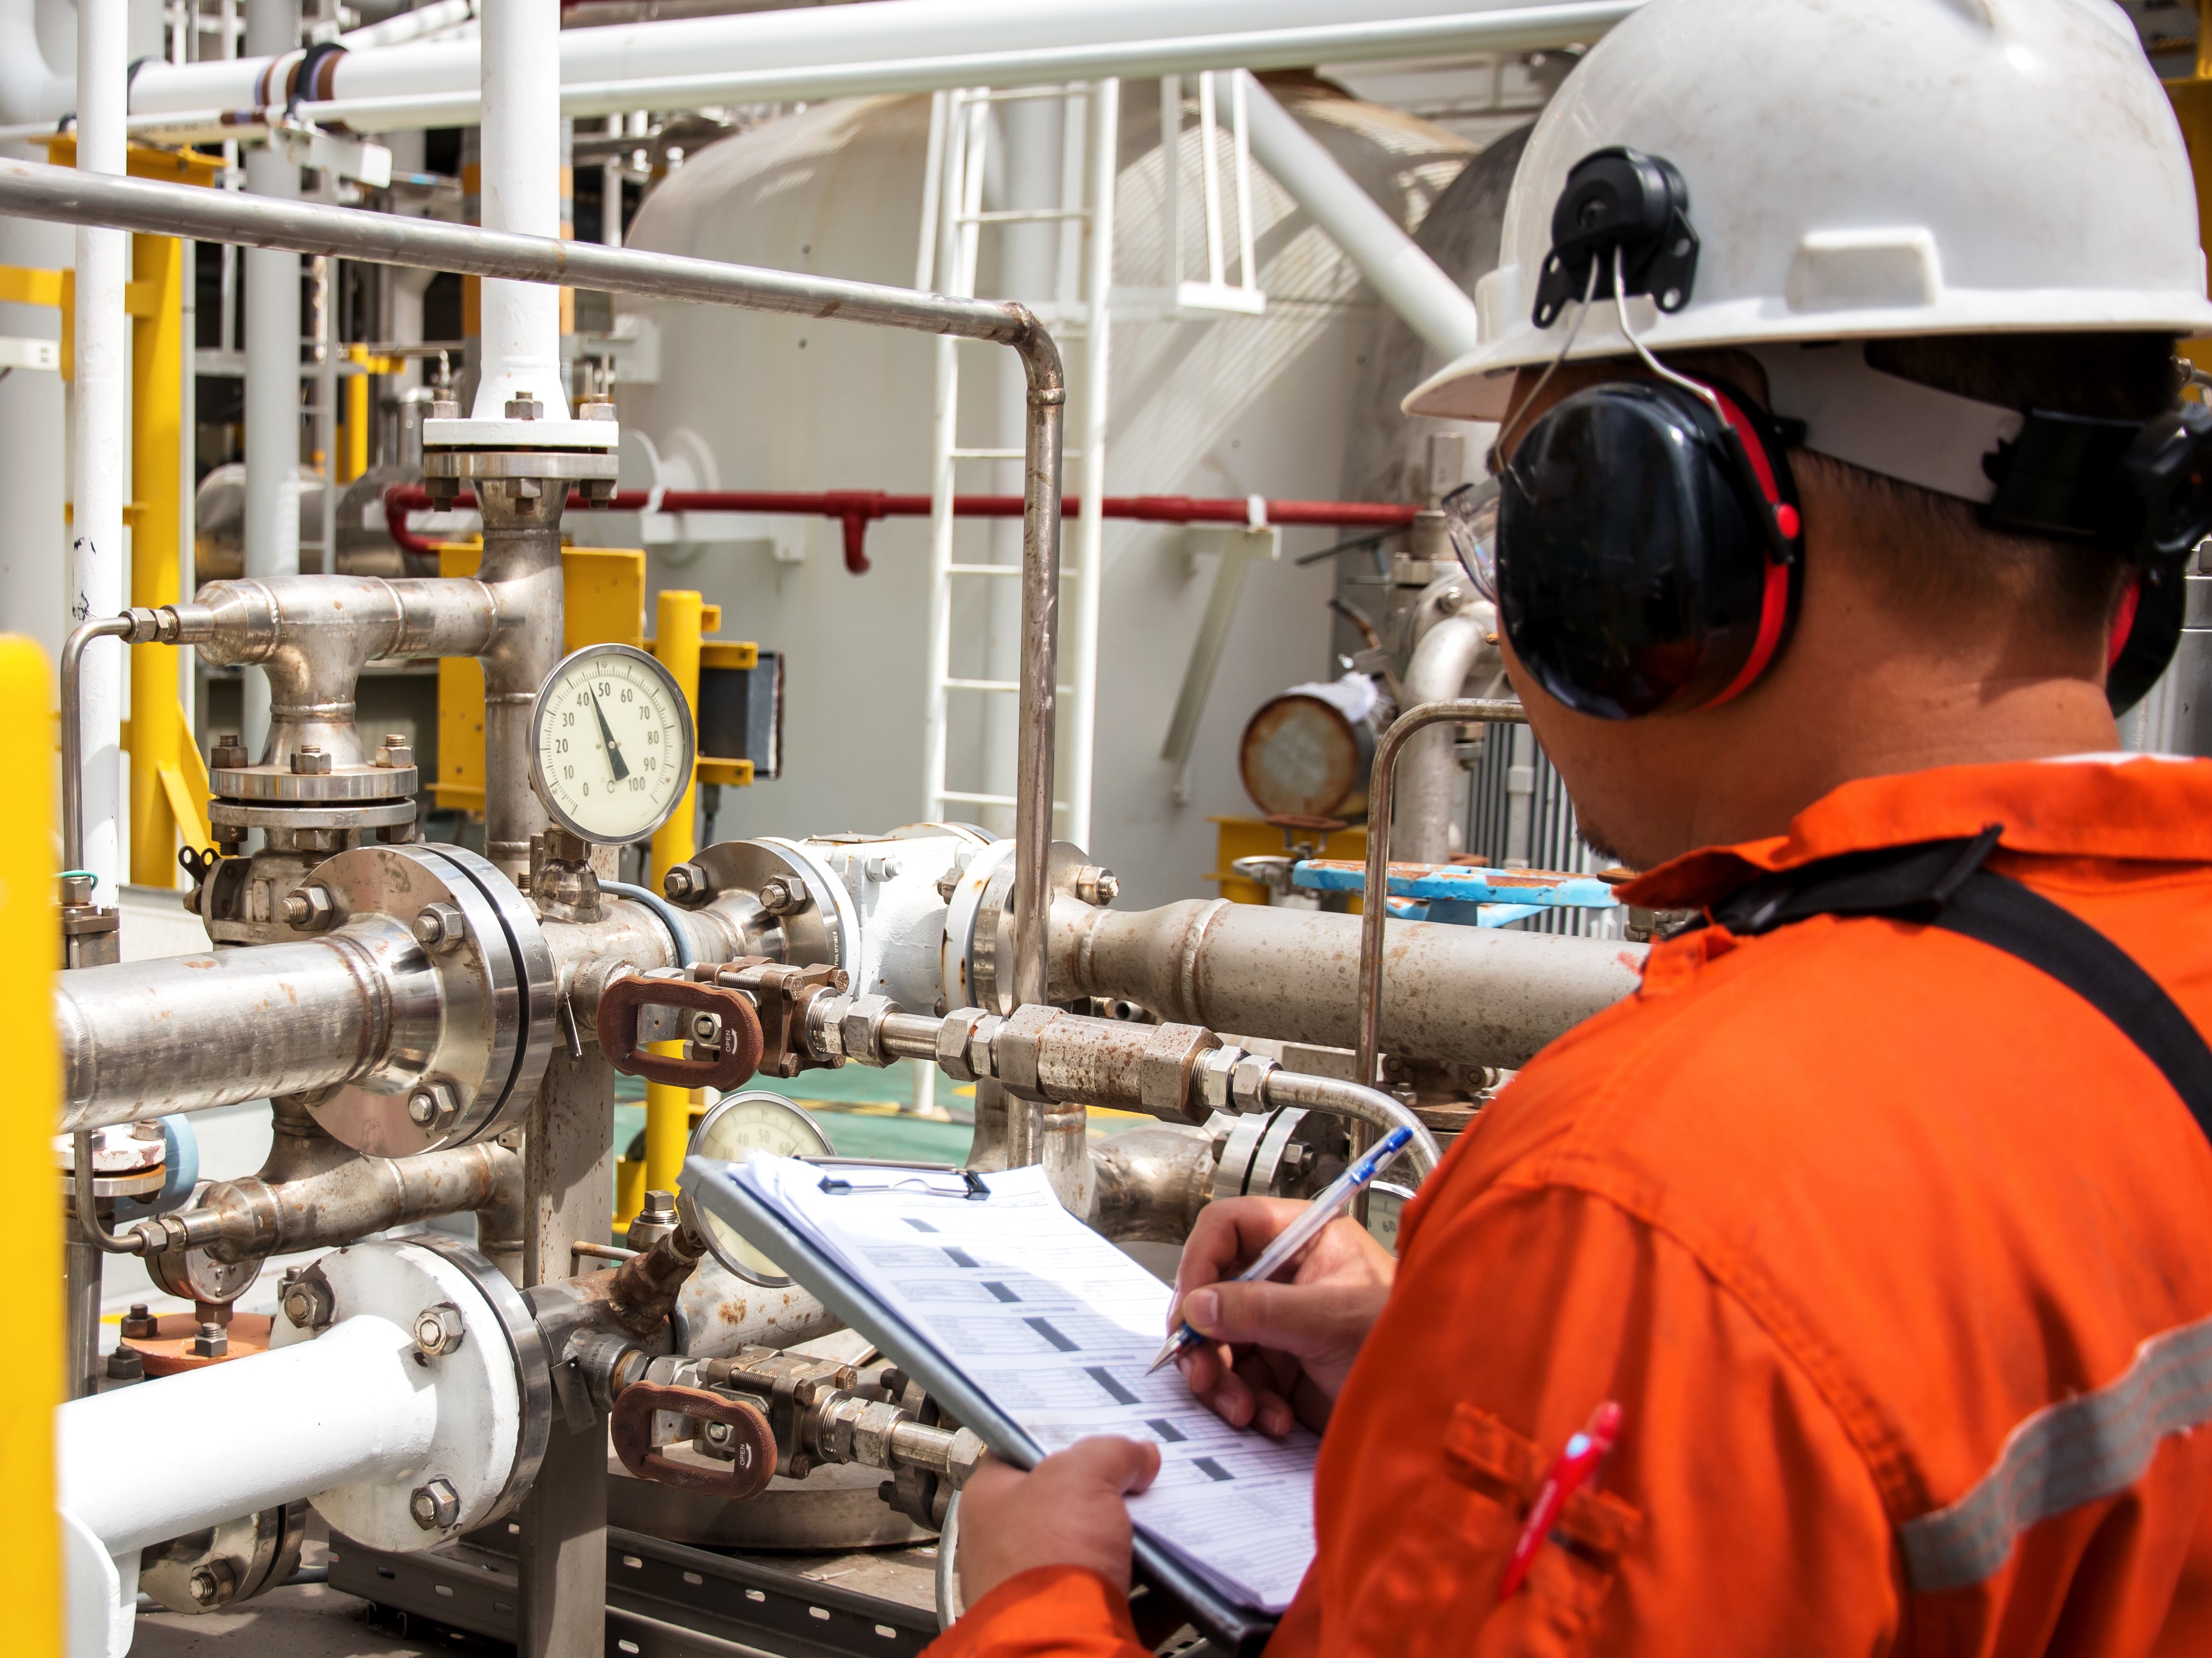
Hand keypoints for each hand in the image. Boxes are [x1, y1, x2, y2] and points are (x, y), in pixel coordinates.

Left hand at [955, 1437, 1160, 1606]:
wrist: (1060, 1647)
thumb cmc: (1045, 1562)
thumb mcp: (1082, 1474)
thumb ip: (1111, 1452)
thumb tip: (1135, 1455)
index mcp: (991, 1501)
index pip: (1023, 1453)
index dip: (1064, 1438)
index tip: (1099, 1434)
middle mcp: (1010, 1547)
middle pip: (1069, 1505)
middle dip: (1111, 1495)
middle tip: (1140, 1480)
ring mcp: (1043, 1591)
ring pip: (1100, 1554)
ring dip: (1137, 1542)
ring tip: (1164, 1525)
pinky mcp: (1078, 1623)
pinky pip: (1125, 1598)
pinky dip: (1155, 1590)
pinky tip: (1176, 1574)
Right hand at [1171, 1197, 1394, 1436]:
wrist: (1435, 1408)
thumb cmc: (1408, 1342)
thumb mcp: (1332, 1320)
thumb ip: (1262, 1309)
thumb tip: (1198, 1305)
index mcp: (1303, 1239)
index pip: (1229, 1227)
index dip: (1200, 1261)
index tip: (1189, 1307)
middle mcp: (1285, 1276)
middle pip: (1212, 1290)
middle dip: (1204, 1338)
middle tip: (1200, 1372)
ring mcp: (1280, 1322)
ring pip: (1218, 1342)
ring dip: (1221, 1380)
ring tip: (1242, 1409)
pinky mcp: (1281, 1367)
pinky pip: (1239, 1380)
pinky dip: (1246, 1403)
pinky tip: (1272, 1419)